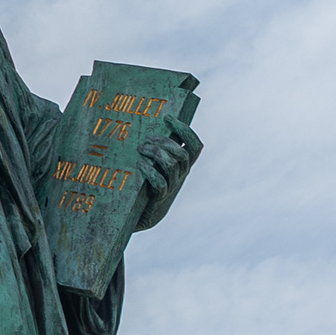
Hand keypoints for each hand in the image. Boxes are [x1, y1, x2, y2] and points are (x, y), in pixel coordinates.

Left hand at [132, 112, 199, 231]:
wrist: (142, 216)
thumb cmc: (146, 185)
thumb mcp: (156, 167)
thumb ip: (156, 151)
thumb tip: (145, 126)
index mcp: (184, 166)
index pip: (195, 146)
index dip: (185, 130)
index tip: (168, 118)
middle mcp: (181, 175)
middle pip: (181, 154)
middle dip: (164, 142)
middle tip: (147, 139)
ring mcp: (172, 187)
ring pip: (172, 165)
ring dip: (155, 153)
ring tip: (140, 149)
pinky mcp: (159, 198)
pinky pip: (160, 182)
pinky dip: (150, 171)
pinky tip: (139, 164)